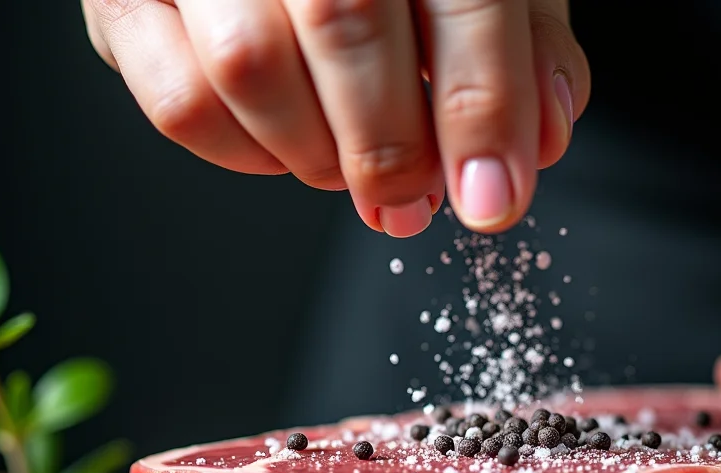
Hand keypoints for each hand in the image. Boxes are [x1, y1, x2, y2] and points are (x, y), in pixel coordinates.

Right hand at [80, 0, 588, 235]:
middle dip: (393, 146)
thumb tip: (540, 139)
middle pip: (346, 21)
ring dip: (317, 154)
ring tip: (351, 169)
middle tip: (414, 203)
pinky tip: (284, 144)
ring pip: (248, 66)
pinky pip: (180, 101)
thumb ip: (522, 44)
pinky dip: (245, 153)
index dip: (484, 108)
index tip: (494, 198)